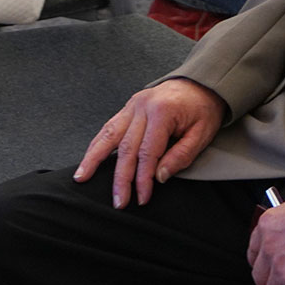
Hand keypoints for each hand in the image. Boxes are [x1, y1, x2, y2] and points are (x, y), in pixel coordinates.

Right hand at [75, 79, 226, 207]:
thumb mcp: (202, 134)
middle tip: (119, 202)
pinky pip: (109, 127)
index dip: (143, 179)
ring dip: (94, 159)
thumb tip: (158, 177)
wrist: (202, 82)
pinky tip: (88, 158)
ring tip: (81, 177)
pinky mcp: (129, 107)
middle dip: (121, 178)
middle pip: (126, 148)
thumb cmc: (204, 108)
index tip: (143, 198)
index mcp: (162, 111)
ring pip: (108, 134)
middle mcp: (143, 106)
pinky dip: (97, 144)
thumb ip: (181, 156)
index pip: (148, 153)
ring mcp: (133, 105)